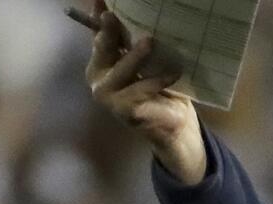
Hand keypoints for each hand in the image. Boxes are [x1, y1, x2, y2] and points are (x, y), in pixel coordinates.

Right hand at [84, 0, 206, 184]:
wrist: (173, 123)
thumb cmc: (159, 86)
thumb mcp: (147, 59)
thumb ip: (133, 40)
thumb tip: (125, 9)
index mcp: (101, 61)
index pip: (99, 34)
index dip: (100, 19)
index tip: (103, 2)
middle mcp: (98, 77)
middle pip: (103, 49)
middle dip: (109, 32)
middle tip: (113, 16)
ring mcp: (107, 96)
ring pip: (122, 70)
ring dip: (137, 56)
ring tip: (150, 42)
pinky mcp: (123, 110)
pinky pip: (141, 90)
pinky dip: (158, 81)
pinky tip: (173, 74)